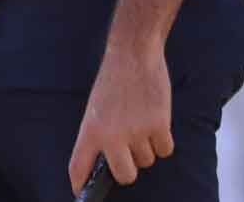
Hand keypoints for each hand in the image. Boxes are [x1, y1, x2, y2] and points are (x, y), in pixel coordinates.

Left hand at [68, 43, 171, 191]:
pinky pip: (165, 150)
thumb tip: (106, 161)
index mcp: (89, 130)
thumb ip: (99, 135)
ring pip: (147, 161)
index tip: (83, 193)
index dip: (80, 185)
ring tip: (141, 122)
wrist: (133, 55)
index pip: (78, 167)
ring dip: (147, 148)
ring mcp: (136, 132)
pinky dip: (163, 140)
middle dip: (129, 170)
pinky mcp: (158, 125)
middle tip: (130, 153)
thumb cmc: (113, 81)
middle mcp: (111, 135)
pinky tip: (156, 121)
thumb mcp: (95, 109)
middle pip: (125, 176)